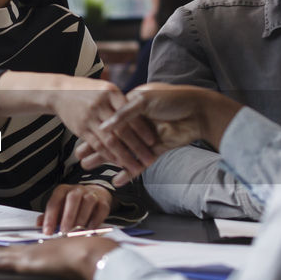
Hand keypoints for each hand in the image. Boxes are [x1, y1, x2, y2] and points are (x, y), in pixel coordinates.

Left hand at [0, 236, 118, 279]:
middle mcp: (31, 250)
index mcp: (42, 250)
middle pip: (3, 252)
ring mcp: (26, 256)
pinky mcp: (24, 263)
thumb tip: (72, 269)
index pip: (17, 252)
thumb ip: (71, 264)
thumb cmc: (87, 256)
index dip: (3, 253)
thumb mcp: (77, 261)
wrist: (88, 254)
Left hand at [41, 183, 112, 234]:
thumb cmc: (73, 205)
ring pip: (88, 203)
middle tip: (64, 232)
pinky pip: (100, 210)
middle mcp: (77, 190)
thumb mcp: (59, 208)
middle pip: (72, 199)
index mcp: (62, 190)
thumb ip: (49, 216)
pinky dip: (95, 221)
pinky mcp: (103, 202)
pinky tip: (89, 230)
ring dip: (81, 219)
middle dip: (68, 216)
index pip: (54, 202)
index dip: (50, 217)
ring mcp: (91, 194)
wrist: (95, 195)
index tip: (47, 231)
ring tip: (76, 233)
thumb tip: (39, 225)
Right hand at [46, 76, 158, 178]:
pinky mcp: (80, 128)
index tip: (152, 141)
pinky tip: (117, 164)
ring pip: (110, 140)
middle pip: (122, 130)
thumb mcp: (105, 87)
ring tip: (136, 168)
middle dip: (136, 147)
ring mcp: (90, 117)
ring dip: (124, 156)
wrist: (59, 90)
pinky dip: (108, 155)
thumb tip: (141, 112)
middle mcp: (100, 105)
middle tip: (149, 159)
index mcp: (111, 93)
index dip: (141, 129)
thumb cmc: (87, 89)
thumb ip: (120, 99)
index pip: (130, 114)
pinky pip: (97, 144)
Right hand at [77, 83, 240, 185]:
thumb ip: (124, 114)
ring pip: (123, 152)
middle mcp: (138, 122)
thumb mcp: (145, 100)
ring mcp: (147, 137)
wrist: (200, 109)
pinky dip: (129, 172)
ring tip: (90, 169)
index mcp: (132, 106)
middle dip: (95, 149)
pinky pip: (140, 163)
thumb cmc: (173, 98)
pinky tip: (117, 180)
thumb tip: (104, 127)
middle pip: (113, 138)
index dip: (94, 131)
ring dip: (107, 161)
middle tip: (80, 160)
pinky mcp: (157, 149)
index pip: (109, 122)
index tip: (80, 140)